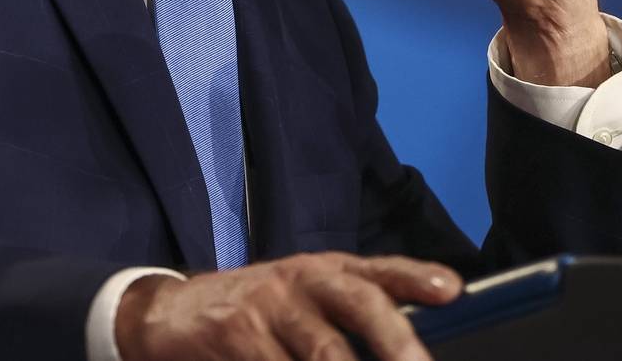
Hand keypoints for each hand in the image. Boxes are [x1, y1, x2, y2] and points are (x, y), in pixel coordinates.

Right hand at [114, 253, 460, 360]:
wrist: (168, 314)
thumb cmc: (254, 312)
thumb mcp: (300, 302)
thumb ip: (346, 319)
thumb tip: (406, 351)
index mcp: (324, 271)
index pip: (378, 270)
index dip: (415, 277)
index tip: (452, 291)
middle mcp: (300, 279)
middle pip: (359, 302)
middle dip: (396, 340)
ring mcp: (266, 304)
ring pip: (324, 351)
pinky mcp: (233, 332)